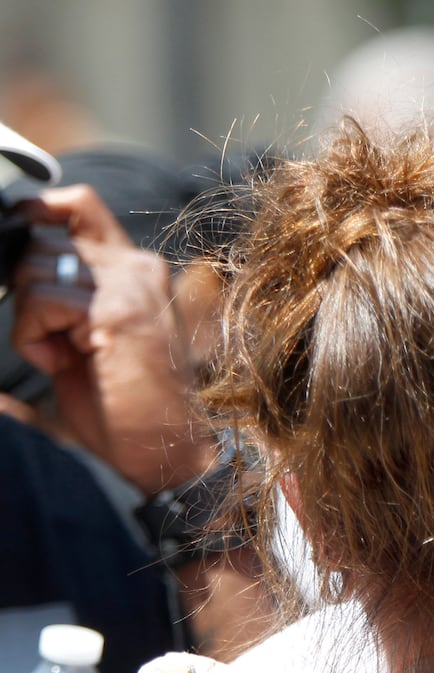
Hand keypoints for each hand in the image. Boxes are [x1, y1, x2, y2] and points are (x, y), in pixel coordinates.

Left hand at [9, 185, 215, 495]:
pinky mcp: (117, 311)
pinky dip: (33, 337)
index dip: (39, 214)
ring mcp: (131, 285)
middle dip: (27, 290)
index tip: (25, 260)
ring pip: (35, 267)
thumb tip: (10, 256)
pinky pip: (41, 301)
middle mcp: (138, 267)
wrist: (162, 450)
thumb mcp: (86, 334)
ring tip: (65, 356)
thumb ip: (64, 292)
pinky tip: (63, 363)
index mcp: (136, 269)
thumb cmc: (122, 405)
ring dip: (30, 318)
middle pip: (42, 238)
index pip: (77, 205)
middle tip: (57, 341)